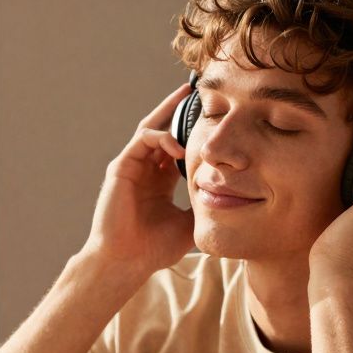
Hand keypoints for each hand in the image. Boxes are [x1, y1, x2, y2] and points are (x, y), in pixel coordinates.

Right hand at [79, 83, 196, 283]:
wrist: (127, 261)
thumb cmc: (154, 249)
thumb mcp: (189, 223)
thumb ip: (202, 205)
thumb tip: (230, 195)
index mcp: (159, 182)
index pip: (177, 147)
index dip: (192, 131)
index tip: (213, 118)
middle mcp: (145, 170)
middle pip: (163, 129)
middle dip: (179, 109)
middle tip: (199, 90)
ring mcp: (132, 167)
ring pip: (152, 128)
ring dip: (171, 114)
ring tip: (190, 99)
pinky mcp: (122, 168)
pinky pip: (143, 140)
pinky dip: (162, 137)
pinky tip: (181, 146)